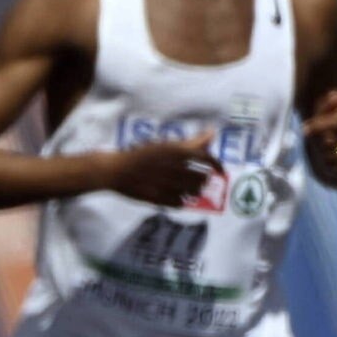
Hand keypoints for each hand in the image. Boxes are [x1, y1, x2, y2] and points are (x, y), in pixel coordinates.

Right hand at [102, 130, 222, 206]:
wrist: (116, 170)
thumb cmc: (141, 155)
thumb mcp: (165, 145)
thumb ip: (192, 141)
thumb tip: (213, 132)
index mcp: (176, 152)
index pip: (205, 158)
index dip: (216, 165)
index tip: (220, 171)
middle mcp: (174, 168)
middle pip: (201, 178)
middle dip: (202, 179)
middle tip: (198, 179)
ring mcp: (166, 185)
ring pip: (192, 192)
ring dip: (194, 191)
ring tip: (188, 188)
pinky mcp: (158, 199)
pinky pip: (179, 204)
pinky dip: (181, 201)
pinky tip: (176, 196)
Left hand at [303, 89, 336, 181]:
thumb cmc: (328, 130)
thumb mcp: (322, 116)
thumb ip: (325, 107)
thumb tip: (336, 94)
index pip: (336, 121)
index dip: (318, 127)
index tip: (305, 130)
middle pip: (329, 143)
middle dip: (319, 145)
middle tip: (321, 144)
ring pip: (333, 157)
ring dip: (325, 157)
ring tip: (329, 153)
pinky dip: (333, 168)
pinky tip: (336, 162)